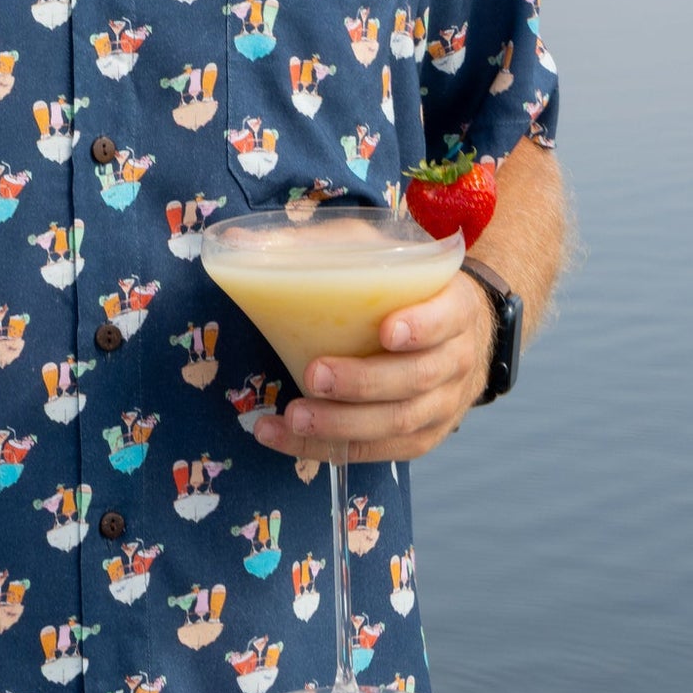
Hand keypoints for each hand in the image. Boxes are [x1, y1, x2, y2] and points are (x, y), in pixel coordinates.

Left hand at [252, 269, 494, 465]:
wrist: (452, 333)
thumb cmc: (403, 289)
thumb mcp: (376, 253)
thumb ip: (323, 246)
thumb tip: (236, 239)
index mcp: (455, 307)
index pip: (448, 317)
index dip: (422, 326)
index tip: (386, 330)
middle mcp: (456, 359)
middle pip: (416, 378)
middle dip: (363, 382)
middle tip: (315, 375)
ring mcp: (442, 404)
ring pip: (399, 423)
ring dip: (342, 425)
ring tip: (294, 417)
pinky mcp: (421, 438)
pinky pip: (378, 452)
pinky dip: (329, 449)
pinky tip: (285, 438)